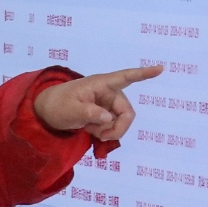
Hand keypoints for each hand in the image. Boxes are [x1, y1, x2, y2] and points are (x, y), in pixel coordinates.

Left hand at [32, 65, 160, 146]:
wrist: (47, 112)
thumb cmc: (58, 104)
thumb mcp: (70, 110)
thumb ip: (89, 113)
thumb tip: (108, 118)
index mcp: (102, 84)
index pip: (126, 77)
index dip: (143, 73)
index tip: (160, 69)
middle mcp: (109, 92)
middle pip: (127, 112)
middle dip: (118, 127)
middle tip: (102, 137)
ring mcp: (108, 104)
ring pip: (121, 122)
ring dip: (109, 131)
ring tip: (91, 130)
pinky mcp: (105, 114)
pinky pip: (114, 126)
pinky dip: (105, 132)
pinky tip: (92, 130)